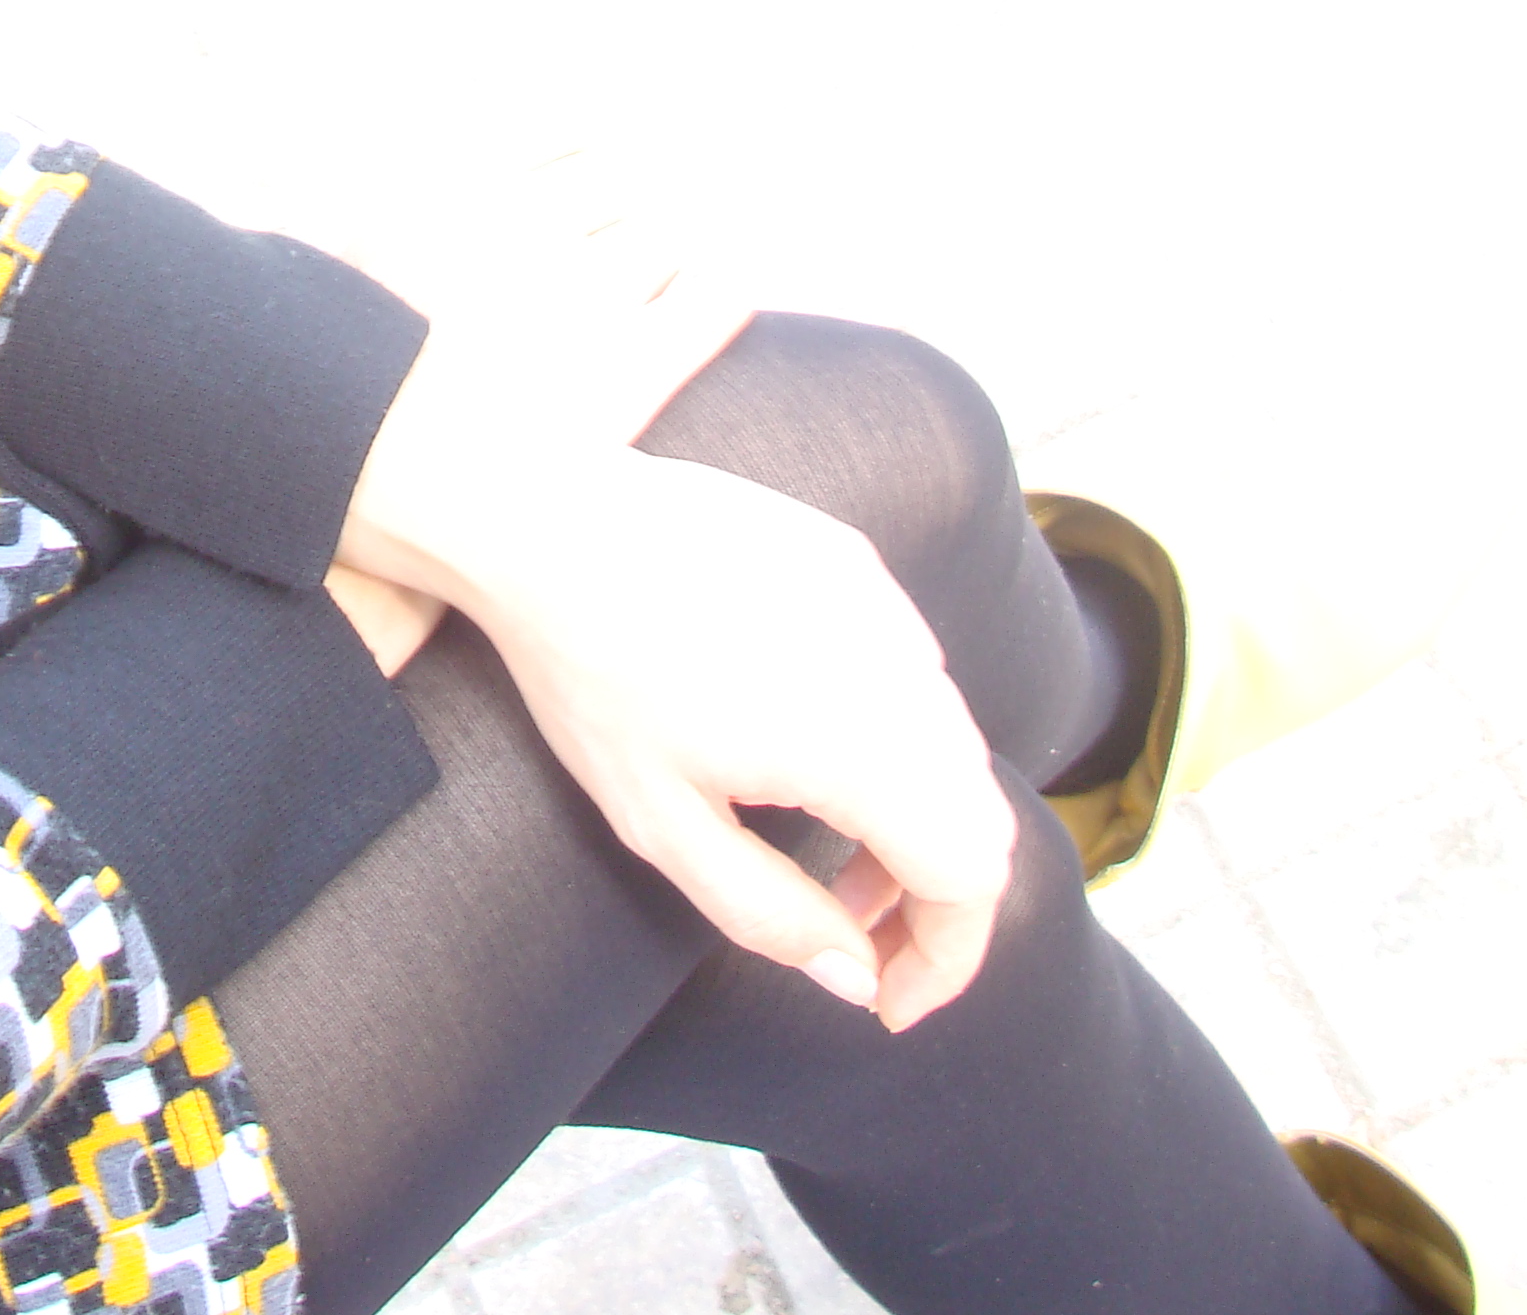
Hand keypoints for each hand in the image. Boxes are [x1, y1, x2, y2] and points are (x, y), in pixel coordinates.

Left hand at [339, 359, 1014, 1031]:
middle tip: (853, 933)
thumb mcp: (662, 824)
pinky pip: (911, 670)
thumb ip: (770, 917)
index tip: (892, 1002)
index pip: (974, 875)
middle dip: (933, 898)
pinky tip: (806, 745)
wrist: (549, 526)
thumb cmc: (591, 676)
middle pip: (977, 815)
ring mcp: (882, 604)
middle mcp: (899, 666)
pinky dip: (893, 736)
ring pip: (951, 741)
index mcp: (862, 744)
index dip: (948, 958)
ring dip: (915, 816)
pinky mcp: (853, 563)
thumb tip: (855, 977)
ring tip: (828, 849)